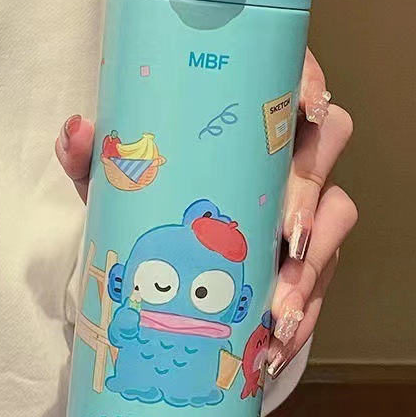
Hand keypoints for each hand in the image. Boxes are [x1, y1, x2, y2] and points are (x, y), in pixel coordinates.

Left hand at [55, 50, 356, 376]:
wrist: (158, 260)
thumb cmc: (148, 199)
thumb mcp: (117, 182)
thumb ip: (94, 157)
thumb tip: (78, 131)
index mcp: (249, 114)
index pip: (291, 76)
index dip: (311, 82)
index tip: (306, 107)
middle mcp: (286, 148)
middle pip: (329, 140)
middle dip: (311, 189)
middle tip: (287, 234)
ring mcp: (306, 200)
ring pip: (337, 212)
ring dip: (314, 264)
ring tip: (280, 309)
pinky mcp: (309, 253)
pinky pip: (323, 275)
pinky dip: (305, 310)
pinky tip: (278, 341)